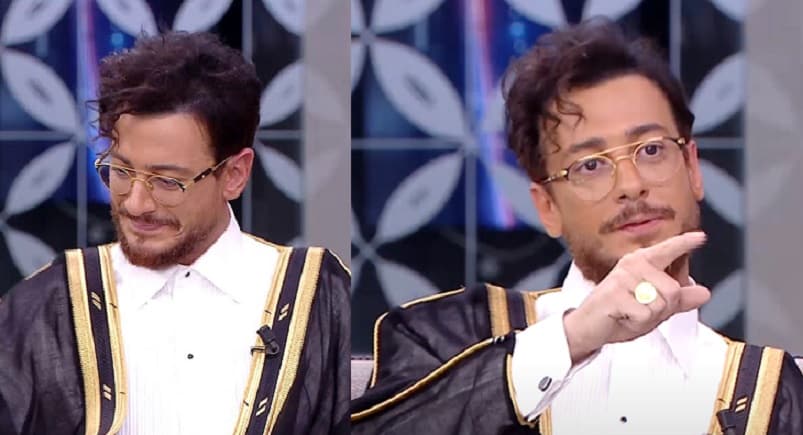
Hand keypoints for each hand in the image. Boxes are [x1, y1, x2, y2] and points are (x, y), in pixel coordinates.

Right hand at [563, 231, 709, 363]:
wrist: (588, 328)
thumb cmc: (619, 314)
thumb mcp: (654, 308)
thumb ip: (679, 300)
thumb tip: (705, 293)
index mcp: (641, 263)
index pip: (667, 251)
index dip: (684, 244)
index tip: (700, 237)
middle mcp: (632, 265)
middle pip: (672, 290)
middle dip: (663, 309)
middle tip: (640, 310)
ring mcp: (622, 279)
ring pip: (660, 303)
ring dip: (648, 317)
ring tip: (629, 313)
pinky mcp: (614, 295)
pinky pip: (644, 314)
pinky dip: (637, 323)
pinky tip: (621, 318)